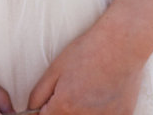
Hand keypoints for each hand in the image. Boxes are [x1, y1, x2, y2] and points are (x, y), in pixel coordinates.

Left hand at [27, 29, 143, 114]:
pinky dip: (101, 110)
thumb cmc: (87, 51)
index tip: (54, 98)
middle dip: (64, 109)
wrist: (121, 43)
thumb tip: (31, 110)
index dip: (47, 109)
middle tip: (75, 88)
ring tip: (89, 90)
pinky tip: (104, 94)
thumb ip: (39, 94)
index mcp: (64, 107)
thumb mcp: (55, 68)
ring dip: (82, 111)